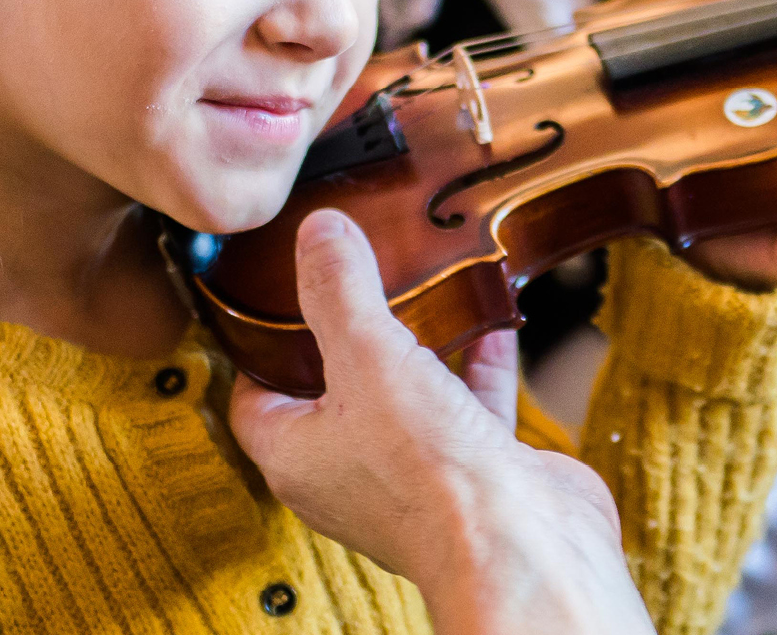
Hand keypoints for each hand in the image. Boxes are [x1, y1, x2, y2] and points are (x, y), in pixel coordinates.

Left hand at [229, 211, 653, 634]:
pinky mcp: (473, 470)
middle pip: (334, 391)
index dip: (259, 344)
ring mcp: (415, 473)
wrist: (521, 543)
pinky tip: (492, 320)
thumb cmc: (428, 477)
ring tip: (422, 288)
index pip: (255, 396)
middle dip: (348, 335)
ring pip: (405, 397)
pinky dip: (479, 364)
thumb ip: (340, 291)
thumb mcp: (368, 358)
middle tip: (351, 277)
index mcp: (298, 456)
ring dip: (418, 346)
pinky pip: (469, 406)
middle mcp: (351, 471)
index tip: (272, 295)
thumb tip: (317, 233)